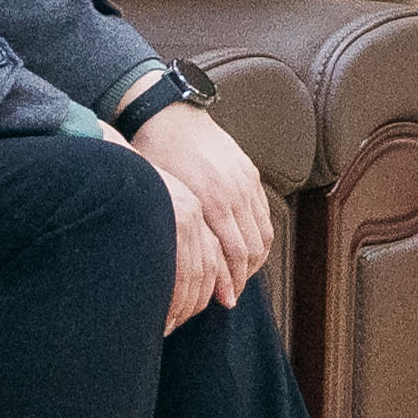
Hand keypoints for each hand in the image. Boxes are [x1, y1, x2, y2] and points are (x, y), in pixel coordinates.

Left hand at [134, 98, 280, 330]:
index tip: (223, 301)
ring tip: (238, 277)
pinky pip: (264, 216)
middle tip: (229, 297)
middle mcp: (233, 194)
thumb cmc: (153, 155)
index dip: (229, 282)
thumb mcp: (159, 195)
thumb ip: (175, 229)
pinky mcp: (250, 176)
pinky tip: (245, 249)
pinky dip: (258, 238)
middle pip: (251, 249)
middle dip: (242, 277)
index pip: (231, 253)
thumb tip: (180, 265)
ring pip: (263, 234)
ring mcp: (245, 184)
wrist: (170, 116)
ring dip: (253, 260)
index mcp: (209, 200)